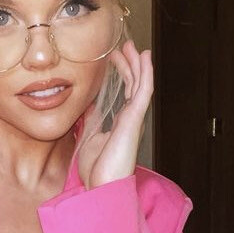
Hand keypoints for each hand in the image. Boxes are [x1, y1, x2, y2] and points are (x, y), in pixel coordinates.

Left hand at [77, 40, 152, 189]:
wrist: (101, 186)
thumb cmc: (96, 170)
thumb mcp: (88, 138)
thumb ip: (91, 121)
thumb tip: (88, 107)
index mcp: (120, 123)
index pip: (123, 92)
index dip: (120, 74)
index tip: (113, 58)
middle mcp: (130, 119)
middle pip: (133, 85)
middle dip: (129, 64)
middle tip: (123, 46)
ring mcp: (134, 118)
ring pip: (140, 84)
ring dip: (137, 63)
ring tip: (132, 46)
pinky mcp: (135, 119)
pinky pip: (143, 90)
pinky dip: (145, 72)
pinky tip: (144, 57)